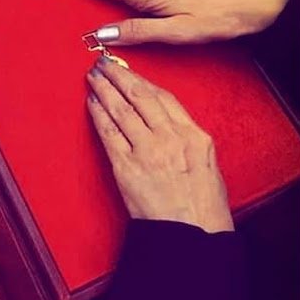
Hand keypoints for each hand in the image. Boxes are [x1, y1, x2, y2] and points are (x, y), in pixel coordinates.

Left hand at [85, 57, 232, 231]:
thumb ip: (189, 142)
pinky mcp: (127, 167)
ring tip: (93, 77)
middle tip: (104, 64)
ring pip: (121, 110)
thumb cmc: (203, 208)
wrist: (192, 235)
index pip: (164, 98)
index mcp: (194, 136)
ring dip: (104, 89)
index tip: (130, 72)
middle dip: (119, 76)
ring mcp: (147, 151)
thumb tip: (170, 127)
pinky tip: (91, 103)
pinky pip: (109, 133)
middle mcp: (171, 138)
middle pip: (140, 97)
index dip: (143, 81)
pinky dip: (98, 114)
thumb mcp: (208, 166)